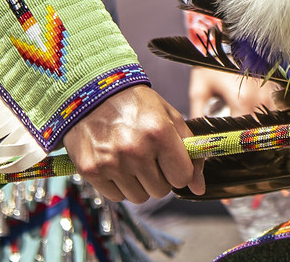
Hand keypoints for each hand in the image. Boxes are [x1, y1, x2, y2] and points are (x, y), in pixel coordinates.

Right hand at [63, 84, 204, 201]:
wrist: (92, 92)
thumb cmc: (134, 103)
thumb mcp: (168, 116)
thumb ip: (189, 150)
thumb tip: (198, 187)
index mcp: (159, 132)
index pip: (182, 177)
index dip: (179, 170)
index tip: (170, 160)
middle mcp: (135, 150)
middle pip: (161, 191)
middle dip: (158, 176)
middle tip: (147, 155)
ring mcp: (112, 162)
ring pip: (139, 197)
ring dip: (138, 183)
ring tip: (130, 158)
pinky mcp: (91, 171)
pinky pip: (116, 196)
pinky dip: (118, 185)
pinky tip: (115, 163)